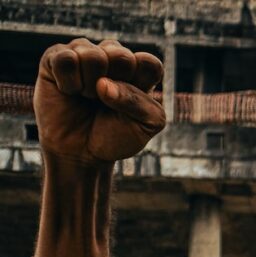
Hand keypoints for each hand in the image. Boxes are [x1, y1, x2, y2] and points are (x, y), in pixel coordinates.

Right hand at [34, 38, 164, 164]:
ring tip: (87, 97)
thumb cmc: (116, 136)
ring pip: (92, 55)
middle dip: (115, 86)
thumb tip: (103, 84)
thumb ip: (142, 104)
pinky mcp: (56, 57)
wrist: (80, 153)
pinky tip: (69, 91)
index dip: (141, 85)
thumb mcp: (146, 126)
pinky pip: (66, 59)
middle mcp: (112, 57)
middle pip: (122, 55)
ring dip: (90, 86)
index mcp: (139, 71)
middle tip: (106, 101)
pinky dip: (69, 83)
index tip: (132, 105)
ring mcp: (84, 53)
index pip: (149, 63)